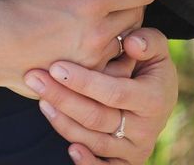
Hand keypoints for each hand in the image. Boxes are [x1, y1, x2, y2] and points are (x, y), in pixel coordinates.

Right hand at [0, 0, 174, 98]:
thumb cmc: (13, 3)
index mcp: (89, 2)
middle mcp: (97, 33)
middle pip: (137, 14)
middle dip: (136, 1)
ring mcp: (94, 60)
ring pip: (126, 38)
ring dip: (124, 25)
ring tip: (103, 16)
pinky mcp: (87, 79)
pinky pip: (112, 60)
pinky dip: (110, 48)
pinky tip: (90, 40)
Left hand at [22, 27, 177, 163]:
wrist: (159, 96)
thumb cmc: (148, 64)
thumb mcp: (155, 48)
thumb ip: (148, 41)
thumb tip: (132, 43)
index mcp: (153, 99)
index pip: (114, 93)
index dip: (84, 82)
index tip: (55, 67)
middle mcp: (145, 129)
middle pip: (97, 118)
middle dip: (62, 98)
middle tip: (34, 78)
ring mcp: (135, 148)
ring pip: (95, 141)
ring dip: (63, 122)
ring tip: (40, 99)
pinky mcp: (126, 161)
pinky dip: (87, 162)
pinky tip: (70, 148)